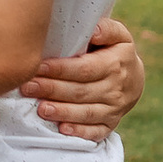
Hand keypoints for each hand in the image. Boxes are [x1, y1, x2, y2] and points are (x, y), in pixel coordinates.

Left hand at [20, 12, 144, 139]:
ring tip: (40, 109)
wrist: (134, 78)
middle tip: (28, 87)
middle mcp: (115, 89)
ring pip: (86, 113)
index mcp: (115, 64)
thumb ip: (106, 29)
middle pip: (81, 91)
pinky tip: (62, 129)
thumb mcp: (118, 35)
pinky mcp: (110, 124)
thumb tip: (94, 30)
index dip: (61, 69)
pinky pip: (96, 132)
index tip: (39, 66)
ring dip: (62, 111)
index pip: (85, 69)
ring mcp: (114, 109)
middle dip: (52, 90)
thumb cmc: (116, 51)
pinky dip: (80, 132)